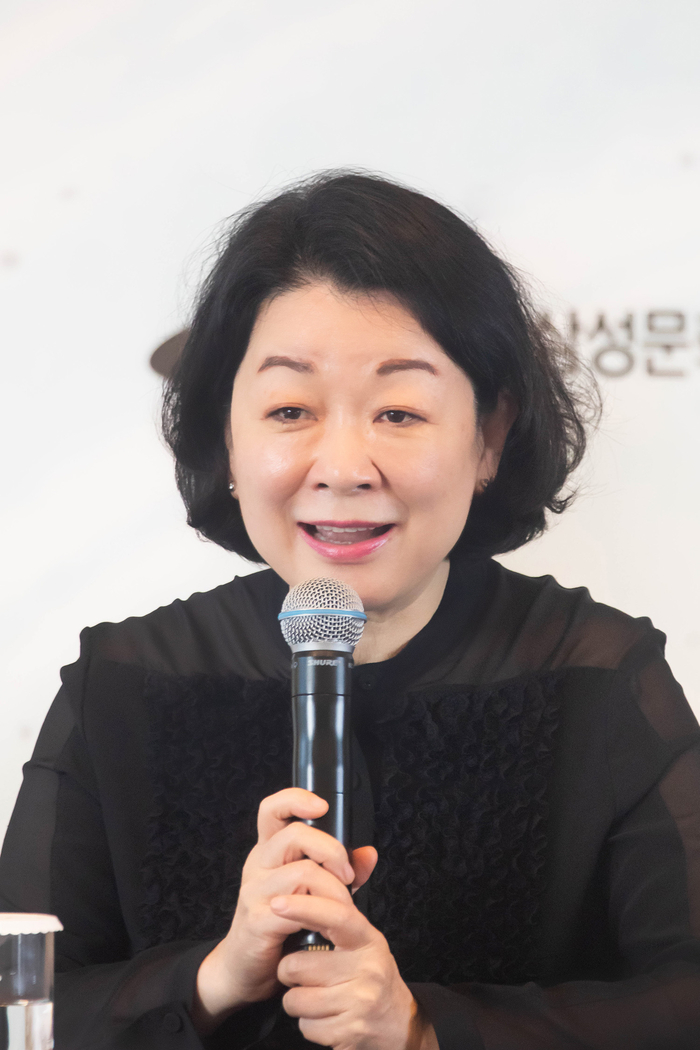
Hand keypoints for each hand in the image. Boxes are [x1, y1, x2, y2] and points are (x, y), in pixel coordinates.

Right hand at [192, 788, 376, 1033]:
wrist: (246, 968)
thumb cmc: (281, 925)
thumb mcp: (311, 892)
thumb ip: (340, 871)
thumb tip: (368, 854)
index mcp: (269, 851)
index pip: (271, 809)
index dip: (295, 799)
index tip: (321, 806)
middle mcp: (258, 864)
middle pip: (295, 834)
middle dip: (332, 850)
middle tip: (347, 875)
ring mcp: (255, 891)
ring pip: (302, 872)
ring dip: (333, 889)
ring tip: (342, 908)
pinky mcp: (257, 920)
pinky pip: (295, 908)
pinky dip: (318, 914)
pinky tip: (322, 925)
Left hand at [275, 894, 436, 1049]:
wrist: (399, 1024)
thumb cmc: (371, 975)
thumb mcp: (364, 941)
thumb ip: (339, 914)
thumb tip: (317, 874)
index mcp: (368, 939)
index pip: (336, 915)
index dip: (304, 907)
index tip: (276, 902)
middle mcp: (367, 968)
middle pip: (298, 965)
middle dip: (289, 971)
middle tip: (306, 973)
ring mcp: (359, 1002)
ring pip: (296, 999)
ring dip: (297, 1000)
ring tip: (317, 995)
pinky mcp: (349, 1033)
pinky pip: (305, 1026)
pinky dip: (309, 1024)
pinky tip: (326, 1017)